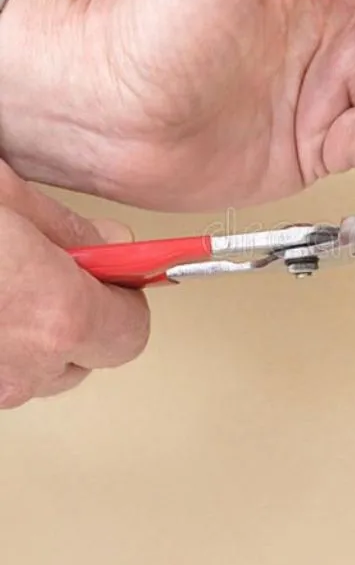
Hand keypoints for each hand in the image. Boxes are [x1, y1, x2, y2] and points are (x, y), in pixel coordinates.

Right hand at [0, 163, 149, 407]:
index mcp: (56, 316)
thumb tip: (112, 244)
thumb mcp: (3, 195)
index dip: (124, 297)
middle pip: (84, 356)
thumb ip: (67, 228)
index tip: (117, 274)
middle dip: (76, 314)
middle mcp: (22, 367)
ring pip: (33, 369)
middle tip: (49, 271)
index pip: (132, 331)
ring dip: (29, 333)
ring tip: (7, 281)